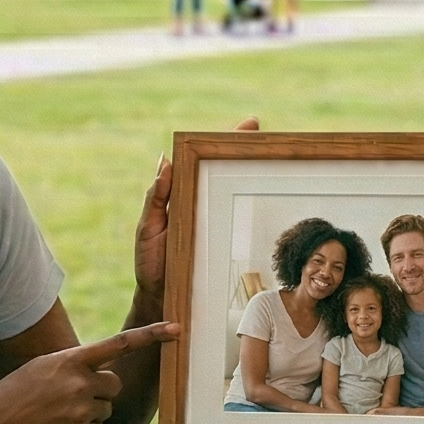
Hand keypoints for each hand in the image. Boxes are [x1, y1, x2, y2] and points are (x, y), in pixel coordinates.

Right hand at [0, 322, 179, 423]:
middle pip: (114, 385)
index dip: (151, 335)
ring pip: (106, 410)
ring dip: (89, 413)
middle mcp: (80, 382)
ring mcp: (82, 410)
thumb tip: (101, 376)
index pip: (119, 344)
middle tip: (71, 398)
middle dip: (100, 392)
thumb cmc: (15, 394)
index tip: (177, 328)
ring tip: (57, 415)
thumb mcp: (42, 368)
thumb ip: (73, 366)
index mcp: (71, 360)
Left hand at [133, 116, 257, 306]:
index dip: (225, 142)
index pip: (204, 163)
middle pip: (227, 172)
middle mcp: (203, 205)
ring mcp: (216, 223)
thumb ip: (155, 199)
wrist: (161, 299)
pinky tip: (273, 199)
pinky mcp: (226, 242)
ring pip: (238, 194)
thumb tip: (163, 161)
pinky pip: (243, 222)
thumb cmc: (150, 264)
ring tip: (276, 159)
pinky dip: (258, 208)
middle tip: (264, 133)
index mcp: (183, 196)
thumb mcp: (147, 229)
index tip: (248, 124)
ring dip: (257, 177)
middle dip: (247, 151)